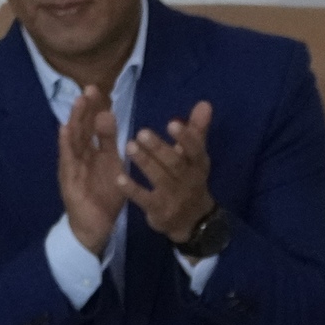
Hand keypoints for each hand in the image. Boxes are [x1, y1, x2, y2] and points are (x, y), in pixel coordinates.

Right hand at [57, 84, 125, 256]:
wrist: (95, 225)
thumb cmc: (105, 196)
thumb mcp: (115, 166)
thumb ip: (115, 143)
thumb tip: (120, 119)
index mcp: (95, 150)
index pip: (93, 124)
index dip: (96, 107)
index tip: (99, 89)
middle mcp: (82, 154)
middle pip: (81, 127)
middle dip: (84, 108)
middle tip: (89, 89)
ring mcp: (73, 165)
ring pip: (73, 139)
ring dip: (74, 120)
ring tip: (78, 103)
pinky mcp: (68, 179)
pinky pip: (67, 160)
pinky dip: (65, 144)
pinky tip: (65, 130)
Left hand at [124, 100, 218, 244]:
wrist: (192, 221)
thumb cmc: (189, 180)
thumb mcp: (195, 157)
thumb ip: (197, 130)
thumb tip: (205, 103)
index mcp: (198, 165)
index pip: (195, 150)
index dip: (185, 138)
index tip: (172, 123)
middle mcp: (188, 181)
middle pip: (175, 164)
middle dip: (159, 148)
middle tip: (142, 132)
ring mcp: (173, 197)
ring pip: (159, 179)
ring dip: (145, 163)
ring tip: (129, 146)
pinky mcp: (159, 211)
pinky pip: (145, 199)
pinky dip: (132, 189)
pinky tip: (119, 178)